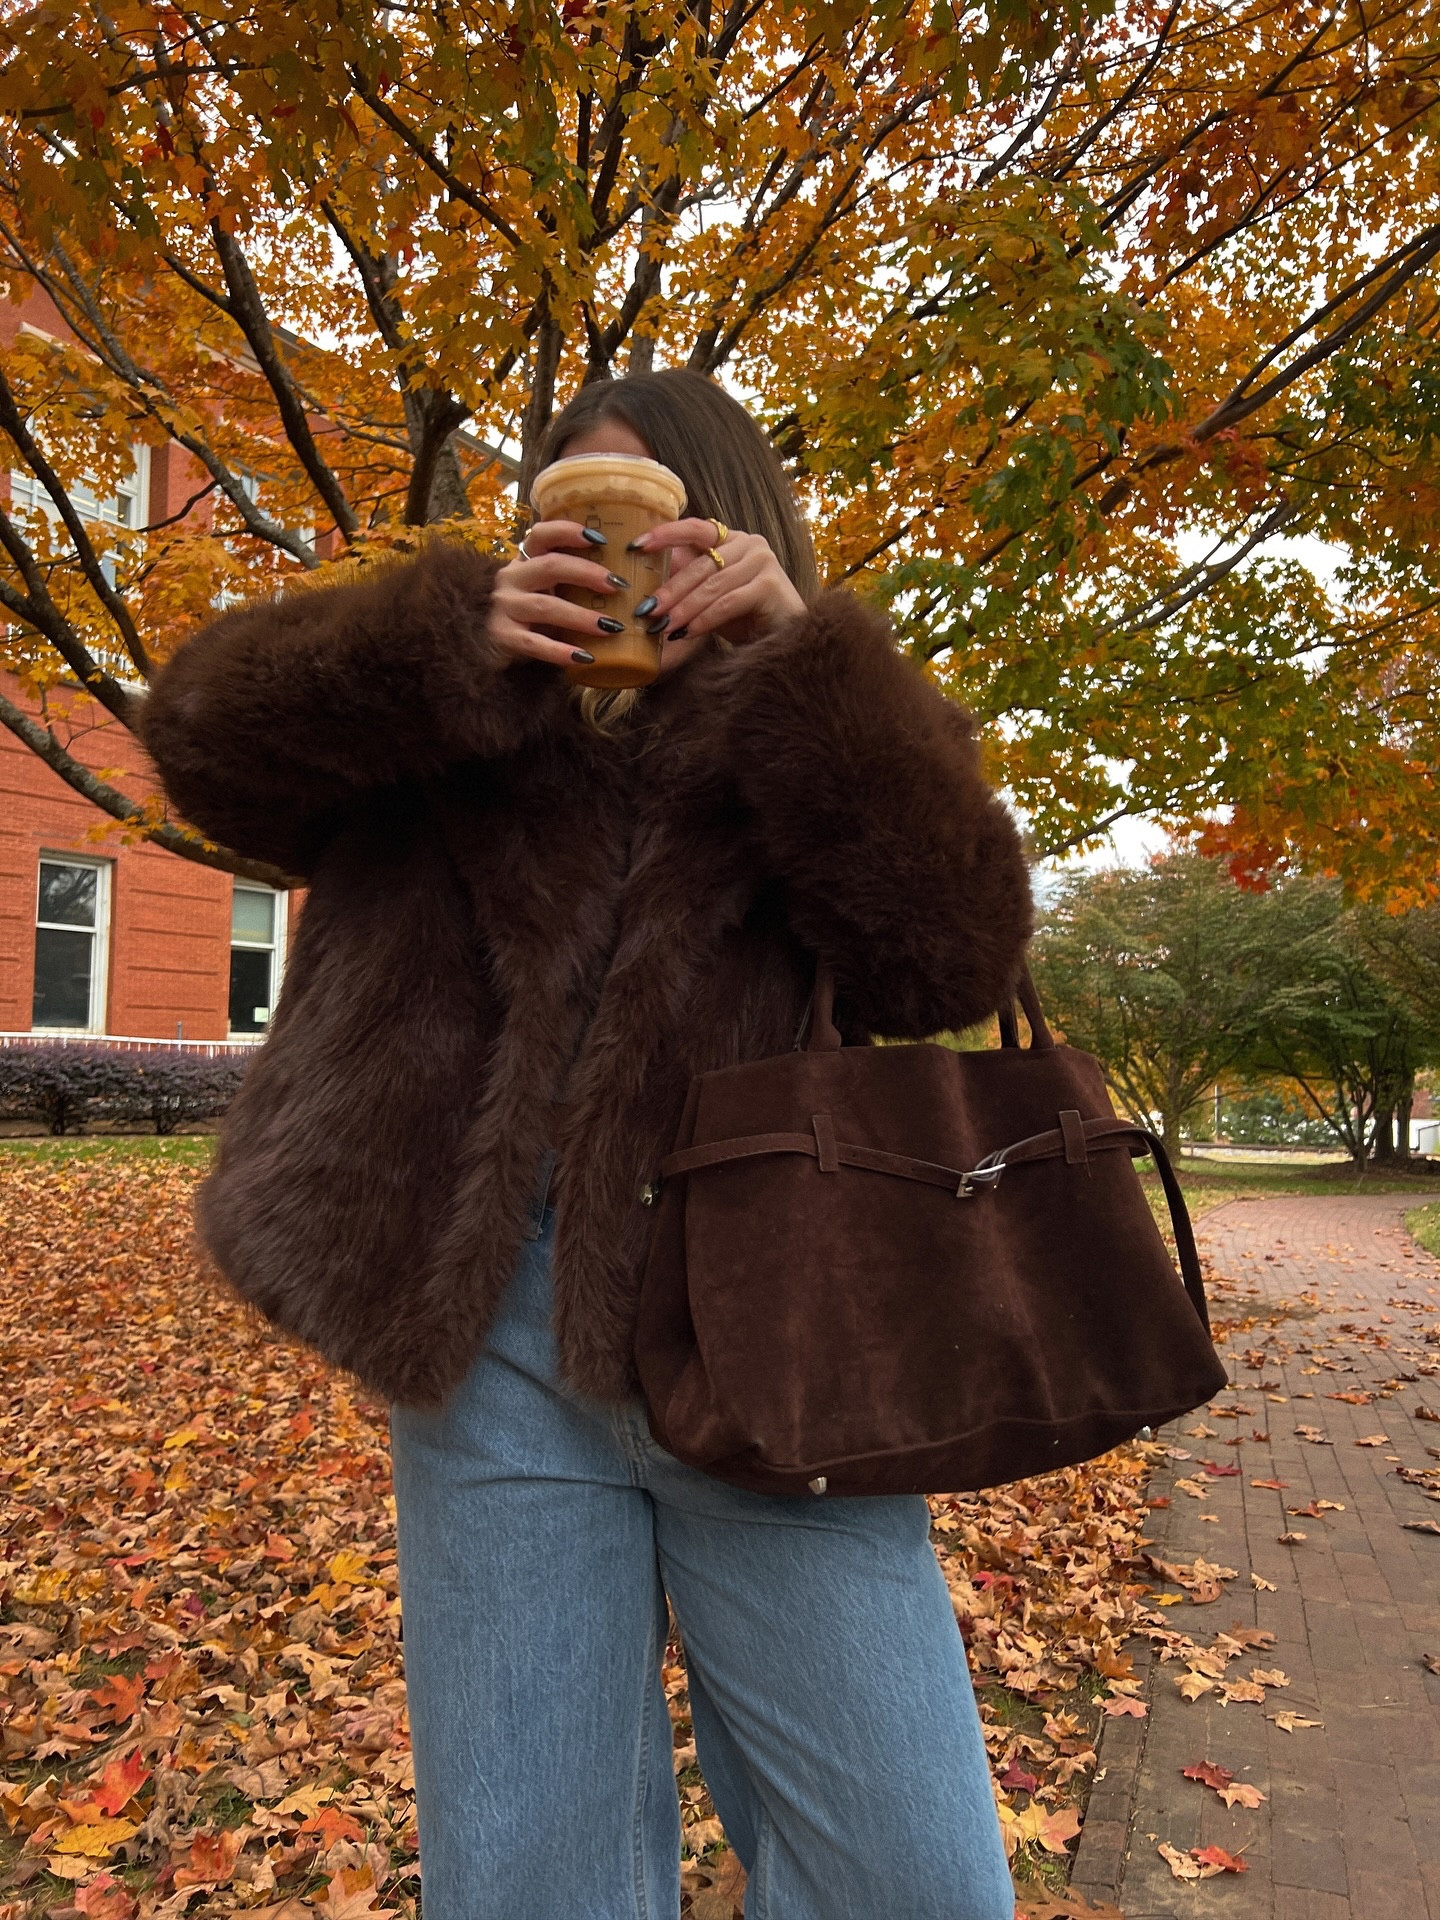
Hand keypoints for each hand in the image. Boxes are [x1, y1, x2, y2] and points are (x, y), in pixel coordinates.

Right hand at [488, 520, 630, 666]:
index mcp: (525, 559)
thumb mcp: (545, 587)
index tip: (600, 539)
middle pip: (551, 566)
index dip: (568, 531)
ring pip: (546, 607)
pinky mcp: (503, 636)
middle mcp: (512, 578)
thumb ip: (571, 579)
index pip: (542, 534)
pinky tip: (585, 657)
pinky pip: (535, 643)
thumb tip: (627, 578)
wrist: (490, 640)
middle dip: (587, 574)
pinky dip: (561, 651)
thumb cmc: (531, 611)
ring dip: (582, 617)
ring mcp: (506, 607)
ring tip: (612, 626)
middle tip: (618, 585)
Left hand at [632, 520, 806, 649]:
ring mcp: (762, 561)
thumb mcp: (711, 595)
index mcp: (732, 540)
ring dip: (684, 608)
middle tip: (646, 608)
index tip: (637, 545)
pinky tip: (687, 633)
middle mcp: (749, 543)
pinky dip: (704, 619)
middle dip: (671, 589)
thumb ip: (688, 582)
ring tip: (662, 626)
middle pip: (701, 564)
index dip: (665, 534)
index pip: (695, 528)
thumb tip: (646, 586)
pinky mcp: (770, 585)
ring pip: (712, 585)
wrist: (783, 638)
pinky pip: (728, 602)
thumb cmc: (745, 617)